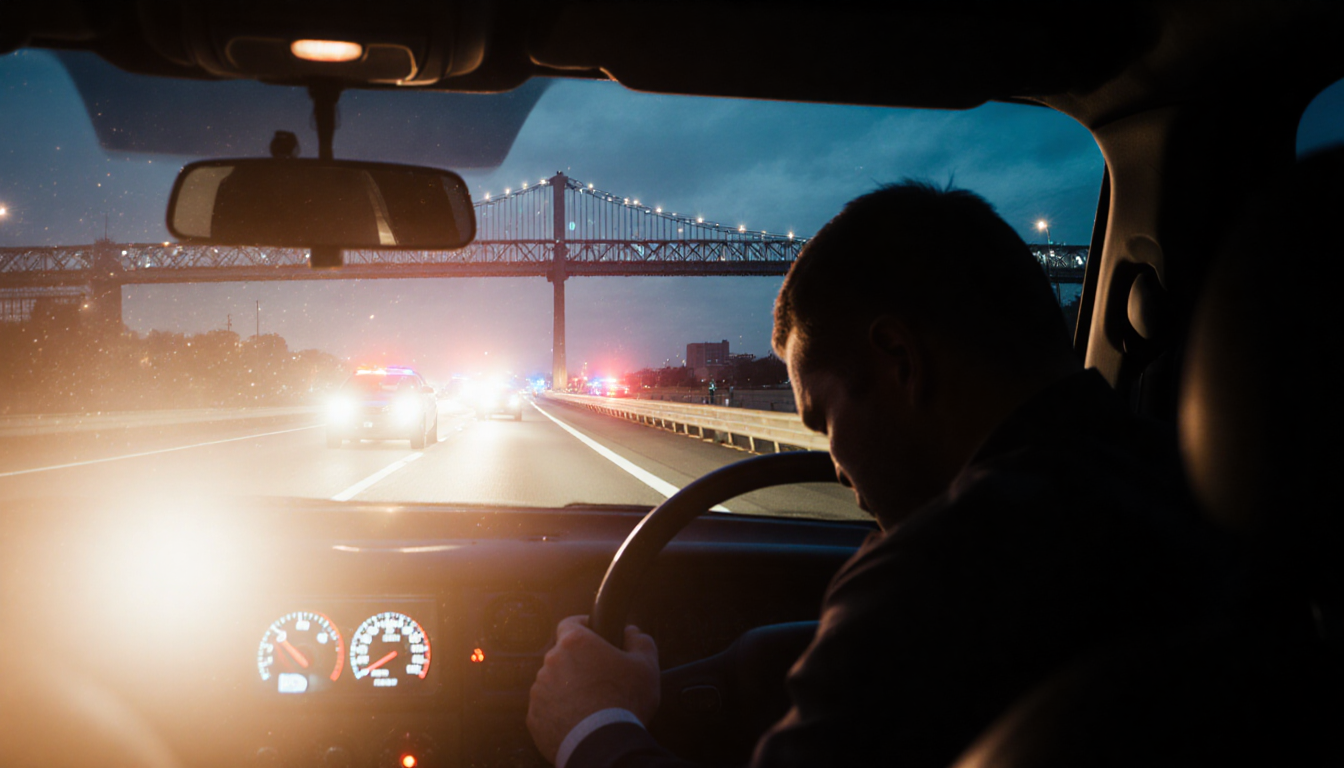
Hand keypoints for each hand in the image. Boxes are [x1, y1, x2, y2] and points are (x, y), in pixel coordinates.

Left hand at [526, 615, 659, 763]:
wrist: (603, 745)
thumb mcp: (646, 665)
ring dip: (568, 687)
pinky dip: (560, 711)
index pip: (570, 623)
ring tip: (591, 704)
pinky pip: (547, 708)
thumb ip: (639, 640)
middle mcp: (551, 662)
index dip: (583, 626)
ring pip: (553, 682)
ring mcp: (539, 690)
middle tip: (600, 678)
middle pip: (563, 655)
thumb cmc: (625, 701)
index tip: (594, 635)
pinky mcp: (534, 717)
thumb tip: (631, 632)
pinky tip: (579, 720)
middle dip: (579, 662)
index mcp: (575, 643)